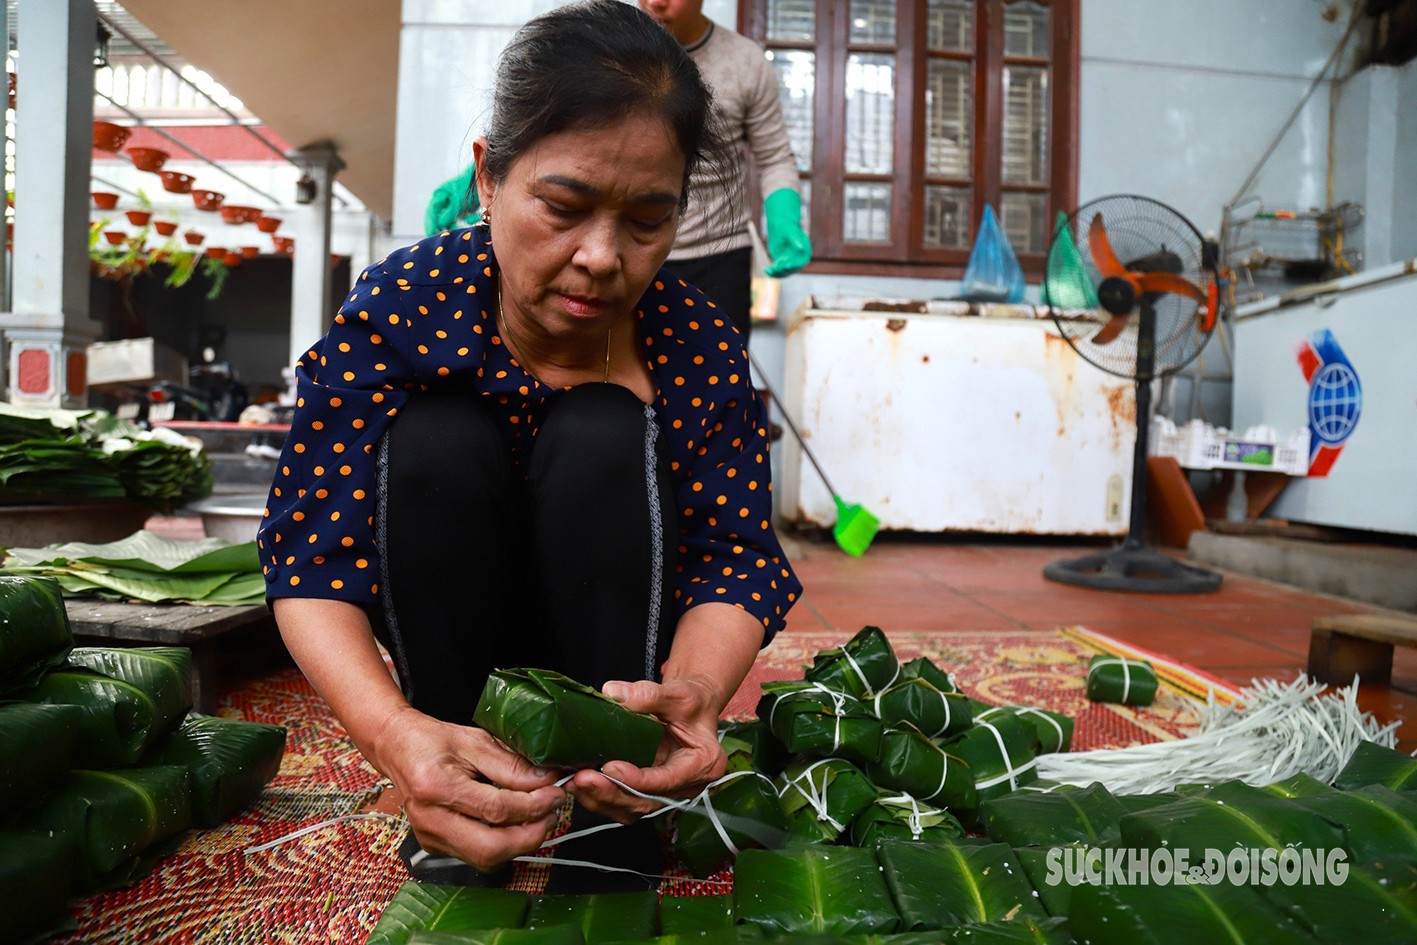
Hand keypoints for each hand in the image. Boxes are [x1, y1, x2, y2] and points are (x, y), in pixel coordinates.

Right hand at [374, 705, 564, 871]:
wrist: (396, 747)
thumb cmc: (432, 740)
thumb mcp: (474, 740)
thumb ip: (510, 765)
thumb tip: (545, 781)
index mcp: (436, 787)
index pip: (496, 810)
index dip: (534, 806)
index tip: (556, 794)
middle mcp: (430, 820)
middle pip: (490, 848)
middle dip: (530, 836)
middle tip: (553, 814)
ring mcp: (429, 838)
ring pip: (485, 859)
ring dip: (519, 844)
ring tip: (538, 819)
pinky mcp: (433, 846)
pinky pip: (475, 856)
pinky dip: (502, 845)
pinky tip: (515, 825)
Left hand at [564, 676, 725, 823]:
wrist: (691, 711)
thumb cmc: (691, 704)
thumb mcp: (676, 694)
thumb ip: (648, 694)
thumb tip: (613, 693)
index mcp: (703, 764)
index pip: (668, 780)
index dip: (637, 780)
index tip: (610, 768)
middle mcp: (686, 787)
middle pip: (646, 801)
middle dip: (611, 793)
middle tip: (582, 779)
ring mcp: (666, 794)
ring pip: (631, 808)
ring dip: (600, 798)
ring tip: (573, 782)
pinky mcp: (647, 794)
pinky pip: (623, 804)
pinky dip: (600, 797)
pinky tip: (578, 785)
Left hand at [763, 187, 811, 277]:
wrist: (780, 227)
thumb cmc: (787, 227)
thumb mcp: (791, 232)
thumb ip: (796, 239)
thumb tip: (801, 247)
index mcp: (805, 252)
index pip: (801, 261)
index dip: (794, 264)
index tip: (786, 265)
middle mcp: (799, 259)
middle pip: (792, 269)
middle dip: (783, 269)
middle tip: (775, 267)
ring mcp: (791, 262)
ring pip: (784, 272)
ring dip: (777, 273)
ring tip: (769, 270)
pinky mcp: (782, 263)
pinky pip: (778, 271)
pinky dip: (772, 272)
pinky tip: (766, 270)